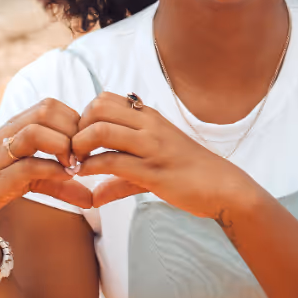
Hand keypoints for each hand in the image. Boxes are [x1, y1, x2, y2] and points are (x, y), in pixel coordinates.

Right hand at [0, 99, 92, 231]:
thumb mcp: (30, 179)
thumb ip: (59, 183)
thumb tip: (91, 198)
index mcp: (15, 126)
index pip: (50, 105)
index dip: (73, 120)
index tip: (83, 143)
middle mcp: (7, 135)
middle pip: (45, 110)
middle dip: (71, 129)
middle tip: (81, 154)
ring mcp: (0, 156)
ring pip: (34, 132)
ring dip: (62, 146)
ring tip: (72, 165)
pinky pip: (28, 167)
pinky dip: (52, 171)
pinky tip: (64, 178)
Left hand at [71, 91, 256, 216]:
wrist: (224, 187)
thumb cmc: (188, 175)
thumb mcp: (152, 168)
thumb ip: (121, 179)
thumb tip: (95, 197)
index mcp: (149, 117)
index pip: (104, 99)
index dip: (84, 117)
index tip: (80, 140)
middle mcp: (149, 126)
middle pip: (97, 108)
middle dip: (77, 128)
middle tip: (74, 151)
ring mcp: (151, 147)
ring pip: (100, 131)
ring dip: (79, 147)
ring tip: (76, 164)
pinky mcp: (153, 171)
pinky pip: (112, 162)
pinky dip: (90, 169)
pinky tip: (85, 179)